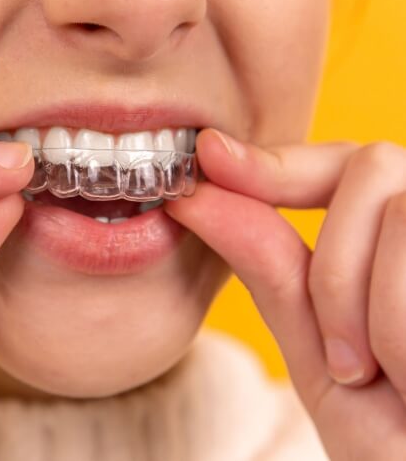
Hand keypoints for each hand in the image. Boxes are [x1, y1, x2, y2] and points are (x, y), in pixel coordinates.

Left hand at [166, 129, 405, 459]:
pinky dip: (398, 330)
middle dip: (335, 266)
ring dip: (370, 308)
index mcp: (401, 243)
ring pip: (398, 208)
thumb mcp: (321, 353)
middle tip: (349, 361)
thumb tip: (200, 194)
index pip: (342, 164)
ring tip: (392, 376)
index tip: (209, 154)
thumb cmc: (395, 440)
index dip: (275, 160)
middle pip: (372, 166)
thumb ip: (272, 268)